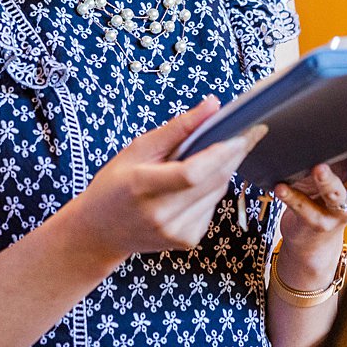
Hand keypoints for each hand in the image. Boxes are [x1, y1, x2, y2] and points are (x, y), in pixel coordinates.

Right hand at [60, 97, 264, 261]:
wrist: (99, 233)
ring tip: (214, 155)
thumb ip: (177, 128)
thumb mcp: (137, 150)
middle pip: (213, 182)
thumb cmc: (114, 186)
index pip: (192, 172)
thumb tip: (212, 105)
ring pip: (217, 193)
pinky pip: (212, 206)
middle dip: (233, 155)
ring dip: (223, 171)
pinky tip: (196, 184)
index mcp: (143, 187)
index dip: (221, 154)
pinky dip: (211, 190)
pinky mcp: (186, 241)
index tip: (241, 135)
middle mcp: (161, 214)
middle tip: (246, 134)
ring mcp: (175, 231)